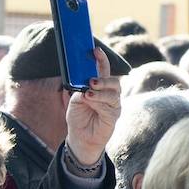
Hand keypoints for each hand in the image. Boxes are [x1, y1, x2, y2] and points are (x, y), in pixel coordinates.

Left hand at [64, 48, 122, 167]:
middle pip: (113, 81)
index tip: (95, 50)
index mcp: (101, 86)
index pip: (104, 70)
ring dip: (100, 92)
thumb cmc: (78, 117)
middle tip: (91, 80)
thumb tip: (84, 83)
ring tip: (88, 93)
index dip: (101, 59)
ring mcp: (113, 105)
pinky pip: (109, 107)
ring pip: (112, 94)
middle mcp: (110, 94)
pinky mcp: (113, 117)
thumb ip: (80, 89)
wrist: (80, 138)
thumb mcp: (75, 100)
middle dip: (103, 79)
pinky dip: (98, 103)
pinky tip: (90, 101)